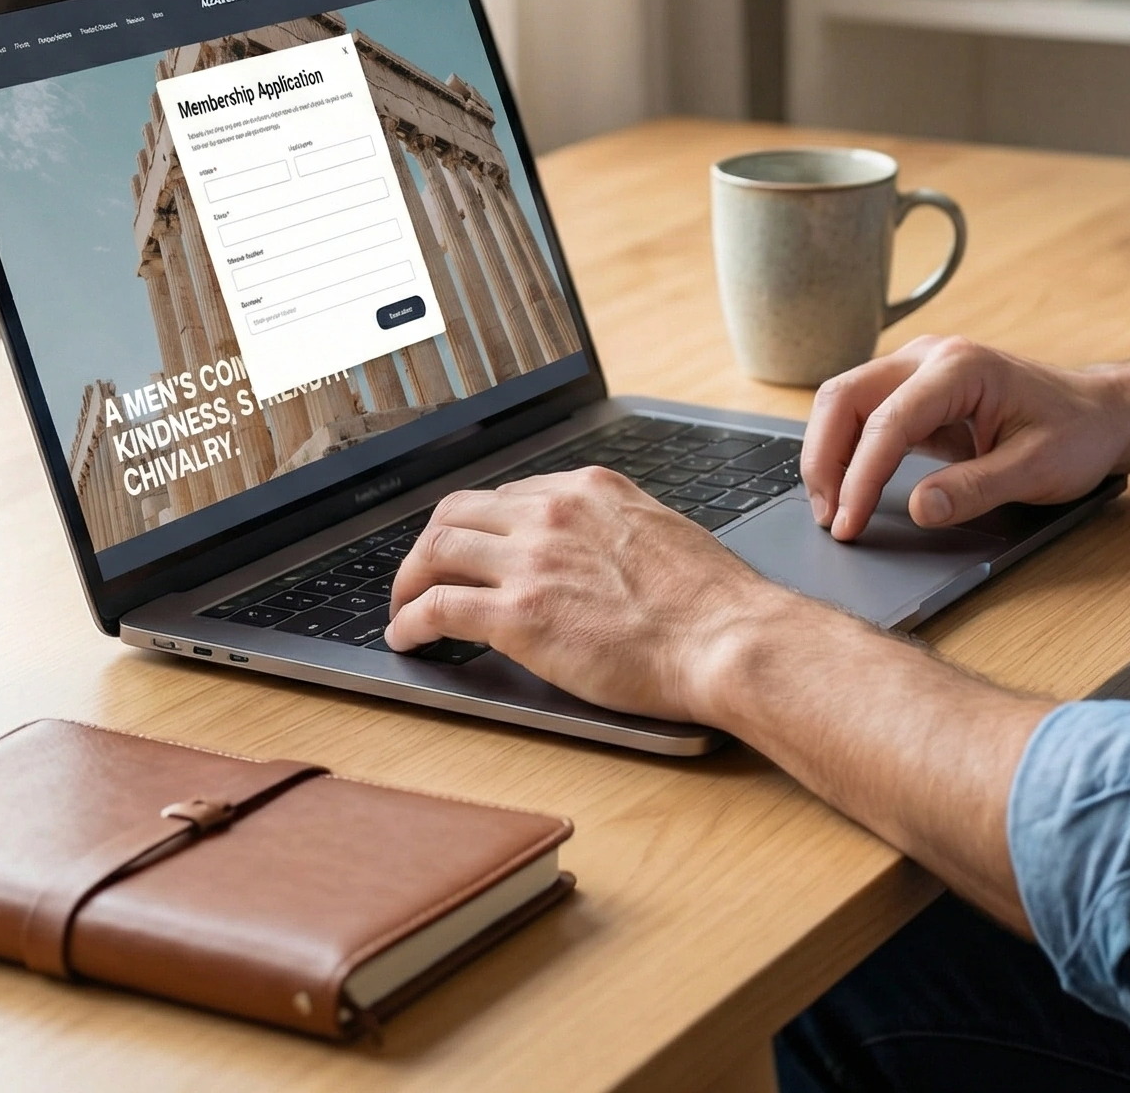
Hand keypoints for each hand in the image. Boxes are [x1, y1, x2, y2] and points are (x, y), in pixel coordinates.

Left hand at [385, 468, 789, 719]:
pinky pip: (437, 609)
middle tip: (422, 576)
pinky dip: (409, 622)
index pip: (508, 496)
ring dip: (409, 581)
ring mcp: (531, 561)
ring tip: (404, 608)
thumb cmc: (711, 601)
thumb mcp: (658, 532)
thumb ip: (613, 530)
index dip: (479, 527)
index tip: (471, 551)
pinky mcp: (518, 616)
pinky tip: (408, 639)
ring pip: (436, 552)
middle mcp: (552, 513)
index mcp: (589, 489)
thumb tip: (594, 552)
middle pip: (457, 513)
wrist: (726, 637)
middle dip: (430, 546)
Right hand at [803, 335, 1128, 541]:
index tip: (849, 524)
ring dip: (829, 453)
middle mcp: (930, 356)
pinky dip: (847, 449)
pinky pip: (864, 413)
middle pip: (845, 397)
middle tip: (830, 519)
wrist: (1099, 413)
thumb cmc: (1076, 434)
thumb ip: (977, 489)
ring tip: (834, 509)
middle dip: (826, 458)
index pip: (888, 421)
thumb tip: (920, 508)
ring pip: (845, 401)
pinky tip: (849, 487)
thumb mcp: (1037, 470)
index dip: (861, 476)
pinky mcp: (916, 391)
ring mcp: (919, 369)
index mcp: (959, 367)